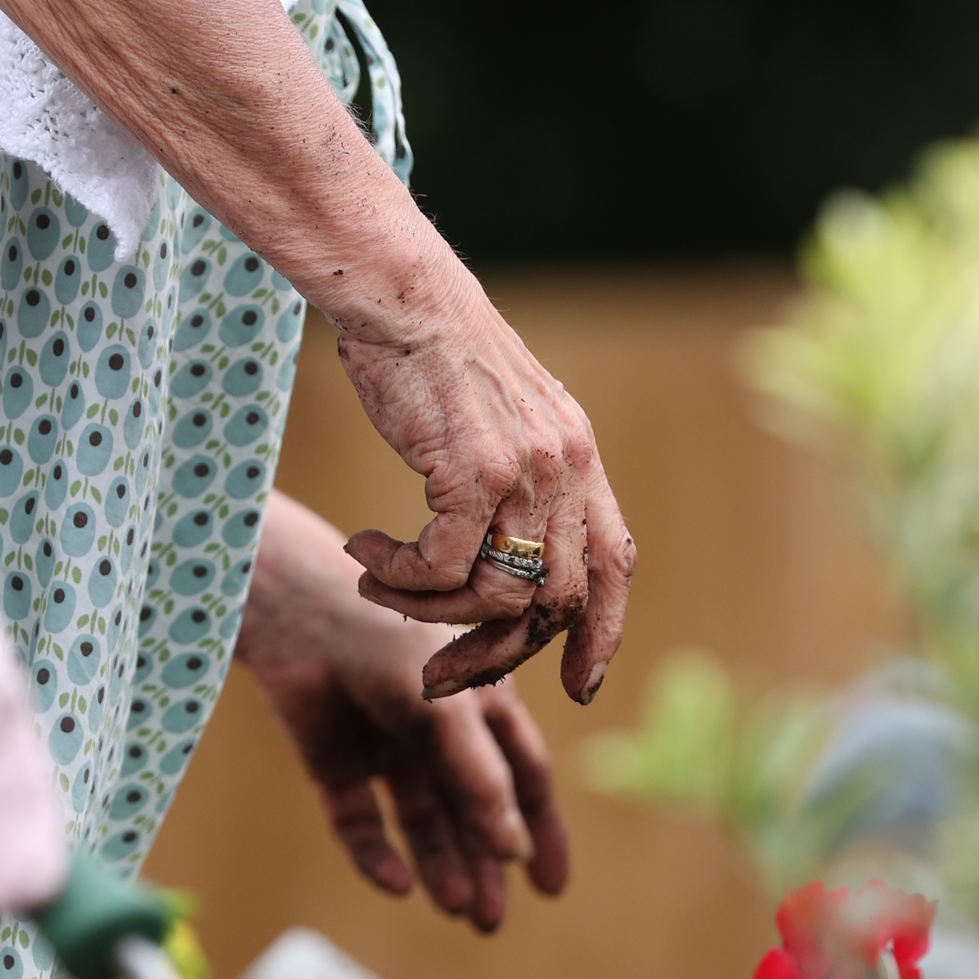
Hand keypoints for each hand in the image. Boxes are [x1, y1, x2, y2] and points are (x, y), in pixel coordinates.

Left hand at [241, 495, 569, 931]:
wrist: (295, 611)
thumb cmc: (388, 642)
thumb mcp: (450, 711)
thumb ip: (481, 779)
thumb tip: (513, 852)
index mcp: (479, 708)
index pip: (522, 779)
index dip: (539, 830)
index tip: (551, 888)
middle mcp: (436, 734)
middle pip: (471, 813)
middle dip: (484, 867)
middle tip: (491, 921)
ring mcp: (385, 750)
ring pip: (421, 825)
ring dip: (441, 867)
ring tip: (459, 910)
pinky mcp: (334, 765)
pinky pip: (361, 824)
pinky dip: (377, 857)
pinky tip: (397, 883)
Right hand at [332, 268, 635, 707]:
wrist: (399, 293)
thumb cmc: (431, 357)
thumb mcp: (498, 423)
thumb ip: (519, 486)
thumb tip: (506, 566)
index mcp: (581, 460)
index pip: (615, 566)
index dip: (603, 634)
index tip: (578, 686)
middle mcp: (567, 469)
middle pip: (555, 603)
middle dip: (496, 655)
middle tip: (439, 675)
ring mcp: (525, 472)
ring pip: (492, 595)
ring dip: (427, 613)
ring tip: (378, 586)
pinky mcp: (472, 471)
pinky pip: (440, 568)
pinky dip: (398, 577)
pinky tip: (363, 553)